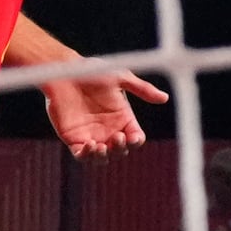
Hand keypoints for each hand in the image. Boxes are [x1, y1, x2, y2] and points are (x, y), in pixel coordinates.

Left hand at [35, 66, 158, 157]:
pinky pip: (82, 155)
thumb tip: (165, 98)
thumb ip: (142, 89)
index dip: (136, 141)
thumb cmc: (93, 72)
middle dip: (120, 148)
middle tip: (116, 137)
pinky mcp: (73, 139)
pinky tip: (88, 145)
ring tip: (99, 146)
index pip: (135, 137)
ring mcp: (91, 135)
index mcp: (123, 118)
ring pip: (102, 158)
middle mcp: (109, 130)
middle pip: (120, 151)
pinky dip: (86, 155)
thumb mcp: (120, 78)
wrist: (65, 72)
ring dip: (103, 156)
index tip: (133, 137)